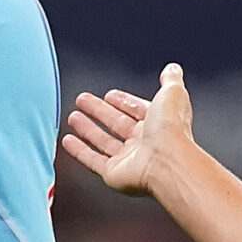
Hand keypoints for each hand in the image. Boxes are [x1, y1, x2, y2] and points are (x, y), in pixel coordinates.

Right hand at [64, 63, 193, 197]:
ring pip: (103, 141)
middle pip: (116, 123)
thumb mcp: (173, 93)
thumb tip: (173, 68)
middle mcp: (144, 142)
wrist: (168, 162)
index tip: (109, 95)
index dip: (123, 101)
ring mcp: (129, 159)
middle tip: (83, 100)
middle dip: (99, 111)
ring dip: (87, 129)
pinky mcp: (114, 173)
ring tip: (73, 117)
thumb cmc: (172, 130)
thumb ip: (171, 80)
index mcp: (158, 123)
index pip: (137, 110)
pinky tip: (69, 141)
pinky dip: (79, 151)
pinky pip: (93, 161)